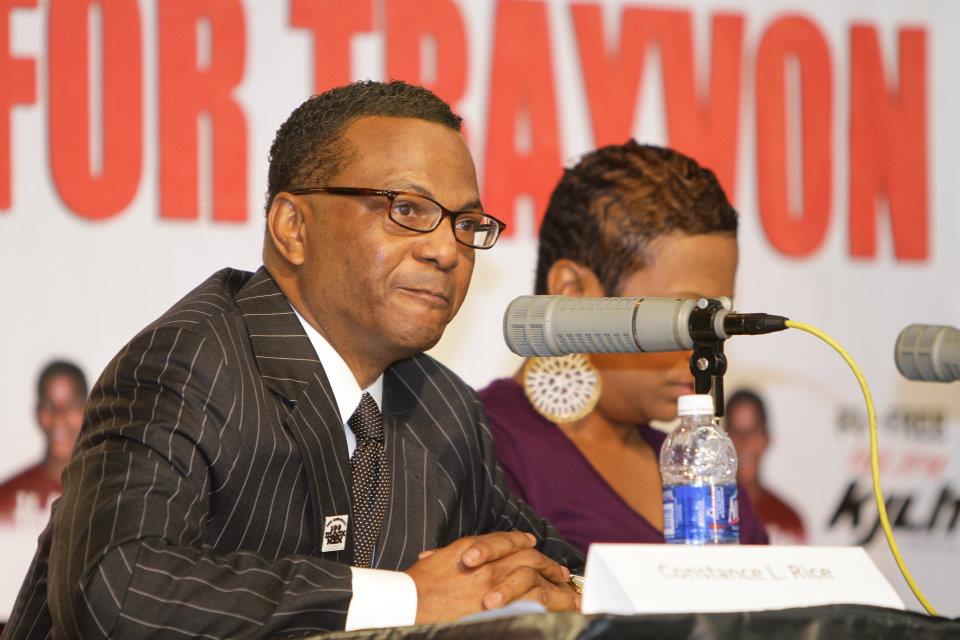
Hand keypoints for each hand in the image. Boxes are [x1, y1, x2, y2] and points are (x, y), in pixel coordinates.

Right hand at [404, 531, 578, 623]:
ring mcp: (497, 587)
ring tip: (568, 592)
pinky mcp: (501, 608)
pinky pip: (532, 603)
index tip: (532, 543)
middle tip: (559, 571)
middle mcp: (490, 564)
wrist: (408, 606)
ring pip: (537, 579)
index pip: (506, 540)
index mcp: (473, 549)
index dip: (522, 541)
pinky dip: (548, 604)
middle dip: (546, 563)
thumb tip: (449, 555)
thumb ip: (451, 554)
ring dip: (555, 584)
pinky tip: (558, 608)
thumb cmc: (416, 587)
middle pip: (528, 557)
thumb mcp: (435, 561)